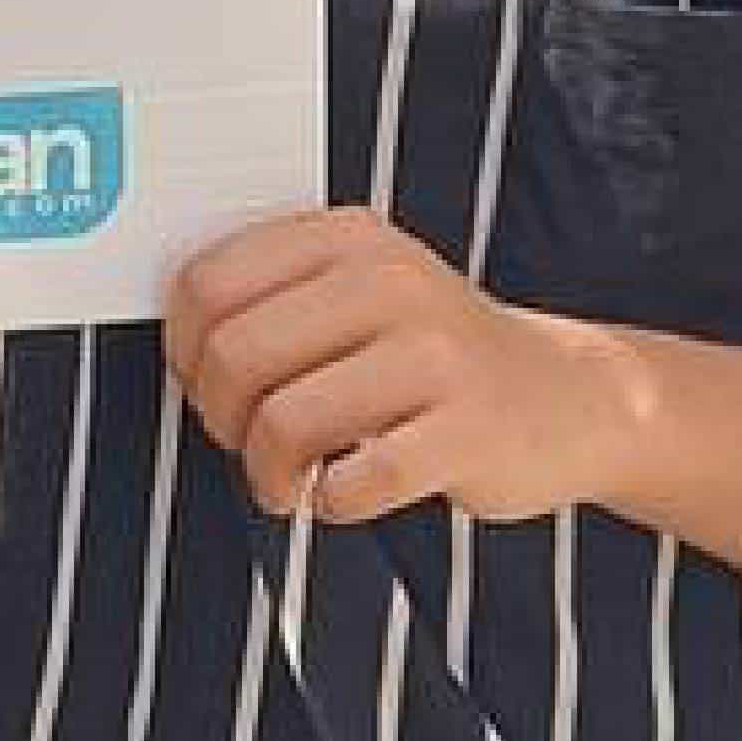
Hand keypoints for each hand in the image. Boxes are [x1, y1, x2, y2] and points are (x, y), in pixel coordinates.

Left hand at [158, 208, 634, 531]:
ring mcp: (436, 356)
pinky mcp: (469, 432)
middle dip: (219, 416)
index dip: (183, 351)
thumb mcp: (359, 290)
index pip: (206, 284)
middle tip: (244, 442)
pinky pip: (354, 482)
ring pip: (285, 422)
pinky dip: (330, 503)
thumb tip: (170, 345)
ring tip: (286, 481)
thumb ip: (272, 296)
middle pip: (235, 355)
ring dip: (266, 472)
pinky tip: (342, 493)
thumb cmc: (431, 353)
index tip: (205, 384)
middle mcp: (391, 282)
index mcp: (347, 237)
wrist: (570, 396)